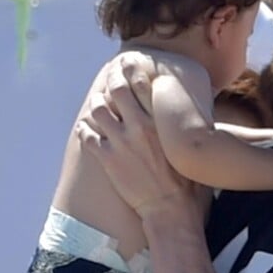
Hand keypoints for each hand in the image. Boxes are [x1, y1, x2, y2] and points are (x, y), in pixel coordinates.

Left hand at [76, 56, 200, 219]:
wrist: (170, 208)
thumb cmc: (186, 179)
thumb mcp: (188, 145)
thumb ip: (181, 124)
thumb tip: (185, 108)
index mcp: (159, 121)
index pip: (141, 83)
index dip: (132, 69)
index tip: (128, 64)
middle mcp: (138, 127)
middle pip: (116, 91)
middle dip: (111, 80)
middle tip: (109, 78)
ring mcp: (121, 143)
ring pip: (98, 110)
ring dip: (95, 104)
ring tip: (97, 103)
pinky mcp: (108, 159)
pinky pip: (87, 136)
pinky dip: (84, 129)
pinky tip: (86, 128)